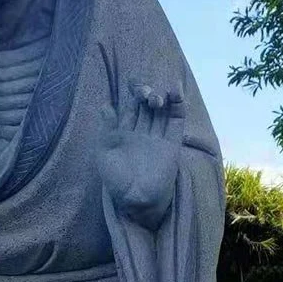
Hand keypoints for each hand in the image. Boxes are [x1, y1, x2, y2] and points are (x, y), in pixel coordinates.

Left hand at [98, 82, 183, 228]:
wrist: (137, 199)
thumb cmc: (116, 180)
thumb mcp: (104, 153)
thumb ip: (106, 129)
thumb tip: (104, 105)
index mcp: (124, 134)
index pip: (130, 107)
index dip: (132, 94)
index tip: (131, 82)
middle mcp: (142, 133)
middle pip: (146, 106)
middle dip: (145, 94)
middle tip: (143, 93)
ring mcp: (158, 137)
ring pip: (162, 110)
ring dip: (160, 98)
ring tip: (156, 97)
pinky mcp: (172, 143)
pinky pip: (177, 121)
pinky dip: (178, 106)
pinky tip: (175, 92)